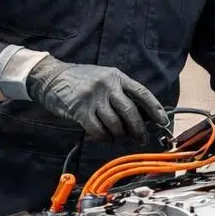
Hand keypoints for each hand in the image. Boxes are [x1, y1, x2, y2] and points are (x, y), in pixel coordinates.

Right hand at [25, 55, 168, 143]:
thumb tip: (141, 114)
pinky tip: (103, 137)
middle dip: (138, 129)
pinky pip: (98, 130)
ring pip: (115, 124)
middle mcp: (107, 85)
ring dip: (118, 135)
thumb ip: (120, 92)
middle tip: (141, 139)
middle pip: (131, 112)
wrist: (51, 77)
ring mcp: (93, 97)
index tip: (163, 121)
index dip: (155, 109)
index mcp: (117, 76)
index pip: (142, 93)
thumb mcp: (104, 77)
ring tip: (116, 136)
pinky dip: (103, 137)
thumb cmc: (80, 80)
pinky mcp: (80, 110)